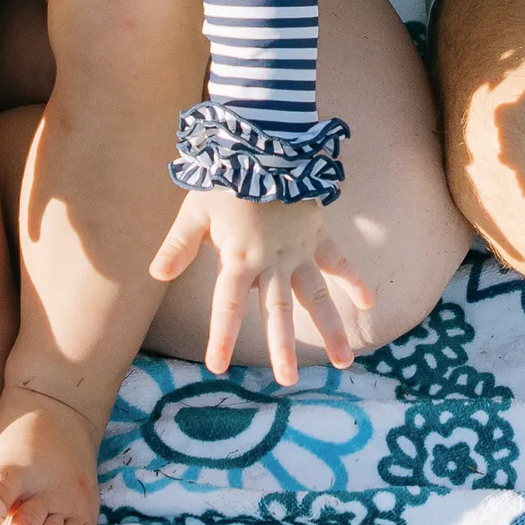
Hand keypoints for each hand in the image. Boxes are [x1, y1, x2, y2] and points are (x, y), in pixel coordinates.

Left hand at [149, 188, 370, 386]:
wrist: (265, 143)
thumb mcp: (195, 209)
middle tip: (289, 381)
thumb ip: (178, 245)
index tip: (217, 366)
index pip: (228, 304)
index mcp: (240, 257)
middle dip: (282, 347)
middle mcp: (272, 260)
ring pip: (316, 295)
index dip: (222, 335)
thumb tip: (155, 275)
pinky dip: (354, 279)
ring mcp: (299, 249)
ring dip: (330, 328)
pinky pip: (338, 260)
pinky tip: (369, 302)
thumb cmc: (224, 177)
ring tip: (343, 362)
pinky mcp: (316, 234)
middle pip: (278, 310)